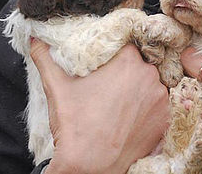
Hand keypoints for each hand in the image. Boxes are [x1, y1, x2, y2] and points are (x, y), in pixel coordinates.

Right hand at [30, 39, 168, 173]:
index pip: (124, 44)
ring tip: (117, 102)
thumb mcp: (56, 87)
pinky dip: (146, 108)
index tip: (105, 63)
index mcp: (127, 60)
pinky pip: (158, 104)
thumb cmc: (75, 126)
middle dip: (124, 72)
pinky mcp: (165, 117)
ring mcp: (160, 96)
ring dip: (137, 89)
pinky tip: (129, 115)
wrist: (90, 165)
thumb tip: (36, 40)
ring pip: (149, 83)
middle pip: (138, 63)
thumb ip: (45, 58)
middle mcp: (149, 74)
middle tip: (108, 85)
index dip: (113, 53)